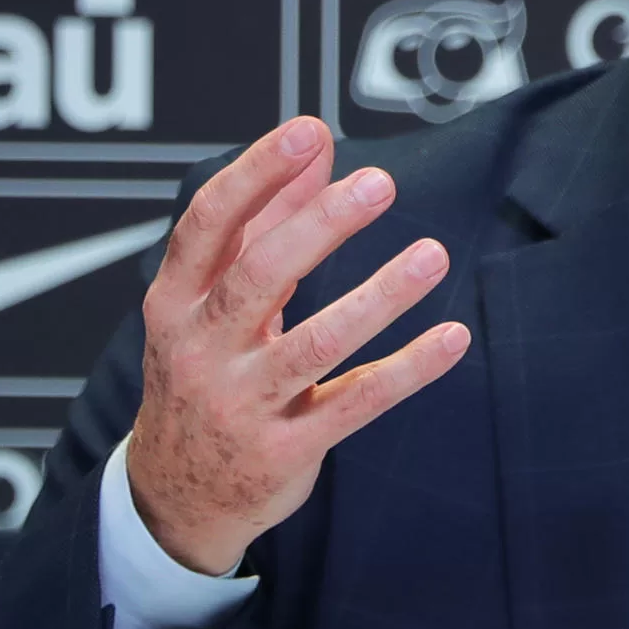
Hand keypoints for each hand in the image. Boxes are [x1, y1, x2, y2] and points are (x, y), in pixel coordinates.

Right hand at [126, 116, 470, 574]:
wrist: (175, 497)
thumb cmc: (205, 369)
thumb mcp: (214, 298)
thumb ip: (267, 219)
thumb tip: (317, 142)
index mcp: (175, 302)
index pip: (209, 225)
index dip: (256, 175)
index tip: (307, 132)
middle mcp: (201, 350)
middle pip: (259, 276)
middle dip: (320, 226)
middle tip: (379, 183)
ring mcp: (242, 404)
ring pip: (315, 344)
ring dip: (378, 297)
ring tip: (432, 255)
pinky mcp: (286, 449)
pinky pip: (356, 402)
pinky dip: (408, 369)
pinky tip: (453, 336)